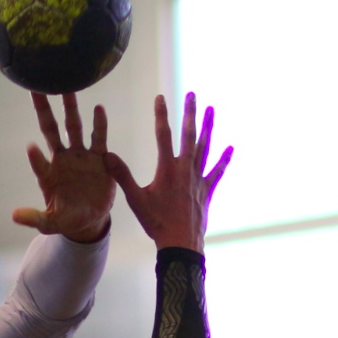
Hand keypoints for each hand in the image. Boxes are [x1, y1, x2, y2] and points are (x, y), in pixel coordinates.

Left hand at [12, 93, 113, 243]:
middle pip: (50, 130)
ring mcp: (80, 156)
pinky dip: (99, 125)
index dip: (36, 157)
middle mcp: (62, 159)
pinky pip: (99, 139)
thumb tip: (14, 215)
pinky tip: (99, 108)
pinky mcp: (99, 158)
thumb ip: (34, 218)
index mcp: (48, 173)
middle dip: (44, 109)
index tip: (31, 148)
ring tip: (68, 86)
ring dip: (70, 108)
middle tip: (36, 86)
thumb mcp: (50, 222)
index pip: (39, 163)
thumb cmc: (67, 219)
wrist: (91, 219)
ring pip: (74, 126)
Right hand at [105, 92, 231, 251]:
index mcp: (167, 169)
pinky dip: (224, 160)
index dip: (161, 114)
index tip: (160, 97)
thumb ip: (122, 175)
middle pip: (189, 135)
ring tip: (212, 109)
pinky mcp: (207, 191)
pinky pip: (217, 171)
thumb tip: (107, 156)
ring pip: (206, 147)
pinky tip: (231, 148)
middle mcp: (185, 169)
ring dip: (208, 127)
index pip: (162, 134)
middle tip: (192, 94)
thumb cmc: (157, 222)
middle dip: (190, 113)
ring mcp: (198, 179)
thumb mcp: (136, 199)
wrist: (180, 242)